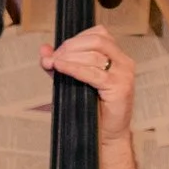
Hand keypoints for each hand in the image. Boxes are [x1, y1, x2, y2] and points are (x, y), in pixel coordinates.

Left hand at [40, 27, 136, 143]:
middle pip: (96, 41)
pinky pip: (93, 73)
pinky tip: (60, 68)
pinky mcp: (120, 88)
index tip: (58, 52)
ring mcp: (124, 74)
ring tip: (53, 64)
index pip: (99, 34)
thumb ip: (62, 63)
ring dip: (69, 57)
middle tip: (54, 58)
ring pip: (93, 55)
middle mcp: (124, 62)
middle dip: (71, 47)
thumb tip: (44, 49)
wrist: (107, 134)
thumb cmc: (94, 108)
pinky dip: (73, 68)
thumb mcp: (76, 81)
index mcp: (118, 56)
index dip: (75, 39)